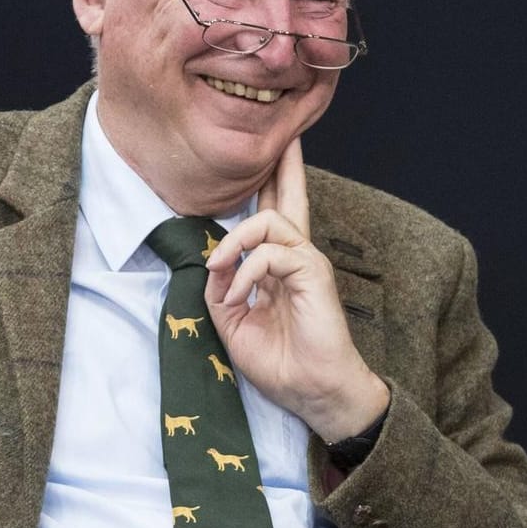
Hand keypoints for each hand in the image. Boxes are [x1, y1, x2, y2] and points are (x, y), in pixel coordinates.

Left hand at [203, 137, 388, 441]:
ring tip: (220, 271)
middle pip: (288, 200)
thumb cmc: (280, 362)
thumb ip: (219, 288)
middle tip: (285, 135)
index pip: (268, 218)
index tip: (257, 162)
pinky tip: (240, 298)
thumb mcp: (233, 323)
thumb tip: (212, 260)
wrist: (313, 392)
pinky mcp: (314, 274)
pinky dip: (247, 272)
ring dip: (235, 242)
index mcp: (276, 268)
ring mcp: (306, 264)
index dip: (265, 188)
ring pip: (270, 220)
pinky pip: (273, 253)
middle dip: (283, 166)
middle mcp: (294, 258)